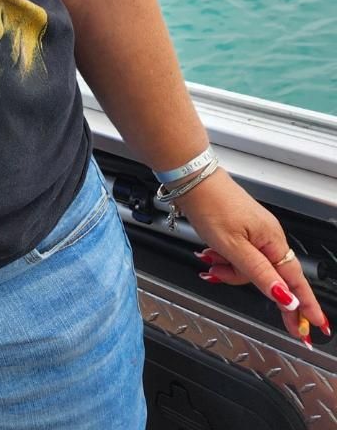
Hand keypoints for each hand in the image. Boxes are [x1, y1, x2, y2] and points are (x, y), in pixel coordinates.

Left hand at [179, 168, 330, 345]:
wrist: (192, 178)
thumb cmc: (211, 205)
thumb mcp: (233, 247)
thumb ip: (260, 274)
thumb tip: (287, 298)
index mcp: (272, 241)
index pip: (295, 281)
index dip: (305, 306)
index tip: (314, 326)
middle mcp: (268, 237)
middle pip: (266, 276)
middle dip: (239, 277)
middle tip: (218, 274)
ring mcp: (255, 232)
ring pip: (248, 266)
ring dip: (226, 266)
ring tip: (207, 256)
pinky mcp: (241, 229)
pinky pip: (238, 254)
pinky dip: (223, 256)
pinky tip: (209, 251)